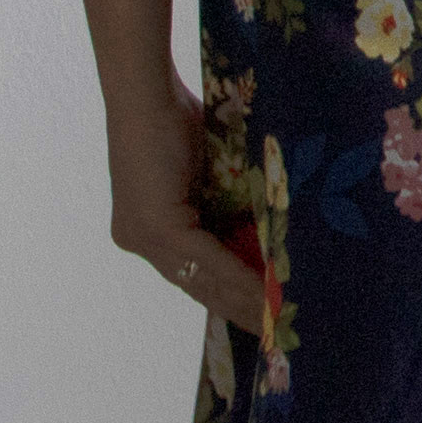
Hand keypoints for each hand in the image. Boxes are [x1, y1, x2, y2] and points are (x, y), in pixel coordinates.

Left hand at [105, 68, 264, 330]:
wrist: (148, 90)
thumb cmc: (176, 114)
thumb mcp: (207, 169)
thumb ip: (225, 202)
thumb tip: (267, 229)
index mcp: (148, 227)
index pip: (194, 272)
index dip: (228, 296)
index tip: (263, 317)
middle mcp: (140, 239)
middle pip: (198, 284)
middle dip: (239, 310)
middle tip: (278, 333)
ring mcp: (143, 236)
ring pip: (202, 280)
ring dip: (244, 302)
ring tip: (281, 321)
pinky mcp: (156, 226)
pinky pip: (206, 262)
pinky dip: (241, 278)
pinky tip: (269, 293)